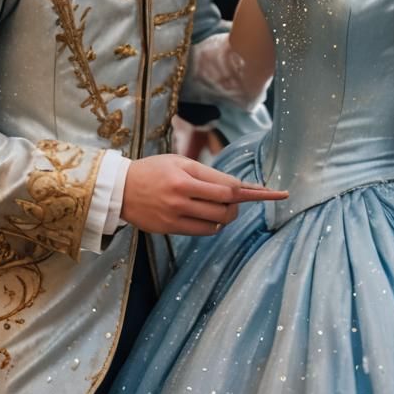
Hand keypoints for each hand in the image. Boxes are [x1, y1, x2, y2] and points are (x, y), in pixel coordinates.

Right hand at [120, 155, 286, 236]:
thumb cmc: (153, 170)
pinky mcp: (170, 229)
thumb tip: (238, 187)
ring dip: (227, 215)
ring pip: (217, 222)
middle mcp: (181, 197)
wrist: (120, 189)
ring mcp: (175, 215)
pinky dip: (213, 224)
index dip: (253, 191)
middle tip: (241, 198)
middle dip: (240, 203)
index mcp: (185, 177)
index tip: (273, 193)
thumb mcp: (179, 162)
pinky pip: (203, 231)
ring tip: (224, 206)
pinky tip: (210, 215)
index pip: (228, 186)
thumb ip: (208, 173)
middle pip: (227, 206)